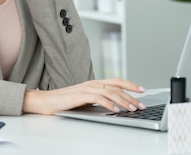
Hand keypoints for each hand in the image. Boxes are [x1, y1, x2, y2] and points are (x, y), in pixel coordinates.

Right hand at [23, 78, 145, 114]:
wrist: (47, 102)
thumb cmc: (65, 102)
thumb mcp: (85, 101)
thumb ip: (98, 101)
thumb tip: (114, 107)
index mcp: (94, 83)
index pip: (116, 81)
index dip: (130, 84)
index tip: (142, 90)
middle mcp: (92, 83)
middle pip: (117, 86)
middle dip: (131, 95)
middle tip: (142, 104)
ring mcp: (87, 88)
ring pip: (110, 92)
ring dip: (124, 101)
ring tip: (133, 108)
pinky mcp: (81, 95)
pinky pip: (99, 98)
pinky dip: (109, 104)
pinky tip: (116, 110)